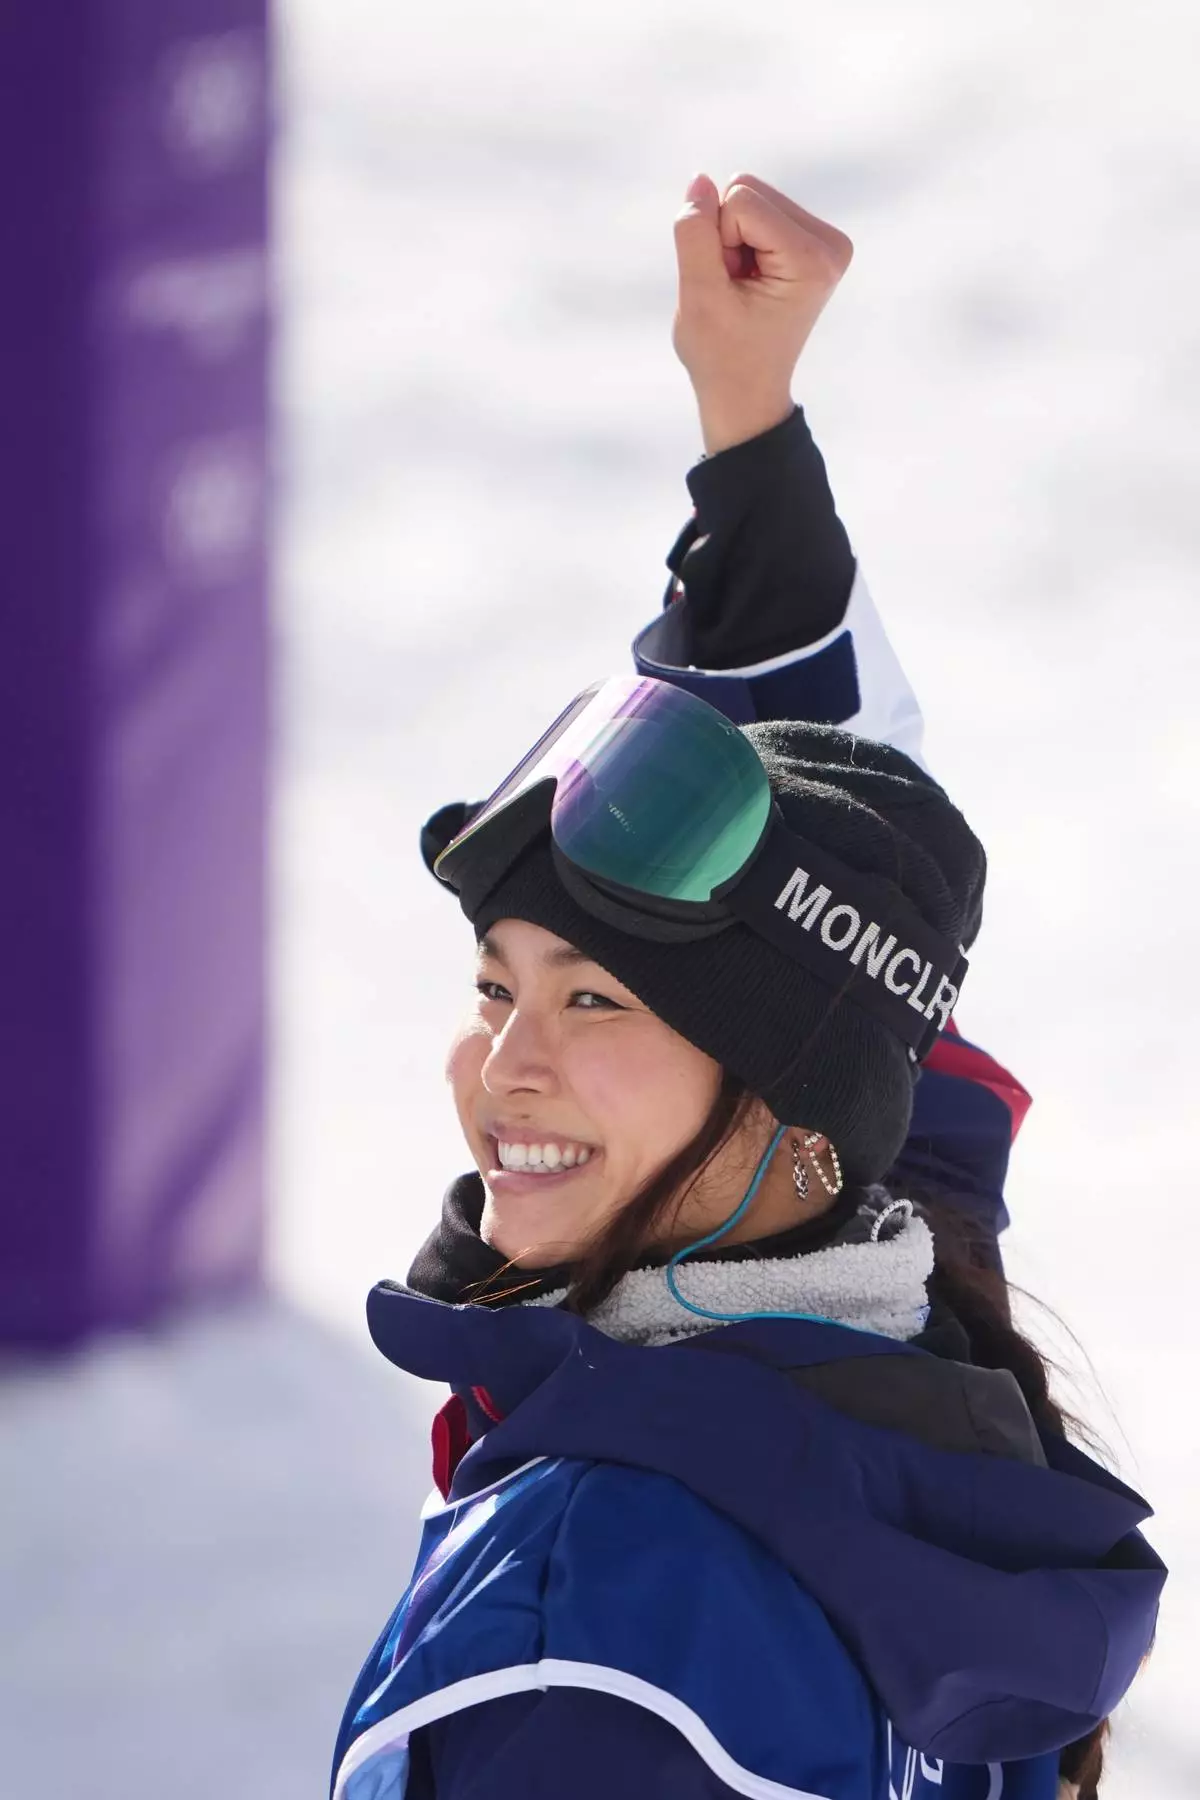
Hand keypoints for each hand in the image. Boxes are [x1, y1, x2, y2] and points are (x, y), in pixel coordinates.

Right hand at [672, 172, 852, 455]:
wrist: (746, 394)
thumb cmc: (721, 356)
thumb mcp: (698, 296)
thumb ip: (695, 234)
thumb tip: (700, 179)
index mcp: (813, 259)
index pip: (741, 199)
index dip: (718, 242)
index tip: (731, 289)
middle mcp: (831, 244)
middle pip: (749, 190)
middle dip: (727, 238)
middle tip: (735, 289)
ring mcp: (827, 241)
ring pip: (750, 196)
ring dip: (732, 242)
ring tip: (742, 289)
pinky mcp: (813, 241)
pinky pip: (757, 209)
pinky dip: (742, 243)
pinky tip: (750, 282)